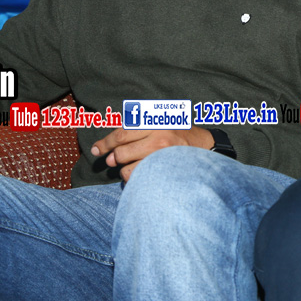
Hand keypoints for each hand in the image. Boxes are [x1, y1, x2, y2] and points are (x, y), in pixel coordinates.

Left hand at [90, 126, 213, 180]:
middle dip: (113, 158)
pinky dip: (134, 178)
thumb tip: (112, 147)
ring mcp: (162, 154)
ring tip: (132, 167)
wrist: (206, 146)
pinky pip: (139, 178)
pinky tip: (141, 173)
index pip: (121, 134)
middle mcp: (158, 137)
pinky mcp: (165, 169)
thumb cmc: (179, 133)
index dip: (105, 143)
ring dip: (124, 170)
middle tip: (113, 161)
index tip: (95, 150)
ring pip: (128, 168)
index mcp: (154, 122)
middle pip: (122, 151)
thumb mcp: (161, 121)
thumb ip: (138, 128)